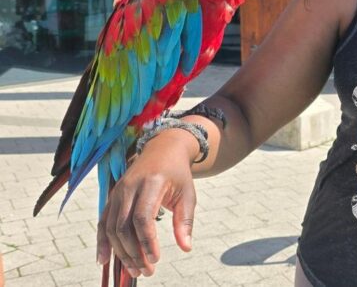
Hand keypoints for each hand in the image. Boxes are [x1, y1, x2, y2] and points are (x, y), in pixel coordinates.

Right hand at [96, 134, 196, 277]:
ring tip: (135, 270)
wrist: (163, 150)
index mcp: (151, 183)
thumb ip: (185, 221)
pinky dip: (102, 242)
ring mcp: (117, 192)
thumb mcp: (188, 194)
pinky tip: (103, 260)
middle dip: (134, 253)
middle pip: (124, 226)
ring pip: (111, 227)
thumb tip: (186, 248)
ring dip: (121, 252)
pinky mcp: (112, 197)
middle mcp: (129, 187)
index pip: (142, 217)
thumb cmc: (178, 175)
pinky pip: (103, 222)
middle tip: (147, 271)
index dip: (146, 241)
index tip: (156, 260)